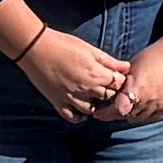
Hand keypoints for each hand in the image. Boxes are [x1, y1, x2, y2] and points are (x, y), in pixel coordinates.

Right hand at [15, 22, 135, 117]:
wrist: (35, 48)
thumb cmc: (63, 44)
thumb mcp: (90, 50)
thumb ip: (110, 61)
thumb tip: (127, 67)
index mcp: (96, 75)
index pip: (118, 85)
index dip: (119, 81)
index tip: (116, 77)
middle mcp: (86, 90)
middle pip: (108, 99)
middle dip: (110, 94)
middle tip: (106, 87)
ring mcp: (71, 99)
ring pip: (92, 111)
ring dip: (95, 105)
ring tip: (93, 96)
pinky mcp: (58, 103)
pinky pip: (73, 118)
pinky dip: (79, 116)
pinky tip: (80, 106)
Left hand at [115, 31, 162, 126]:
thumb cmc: (154, 55)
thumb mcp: (133, 66)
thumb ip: (123, 83)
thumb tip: (109, 93)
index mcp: (137, 87)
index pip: (116, 110)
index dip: (106, 113)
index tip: (98, 112)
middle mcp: (148, 99)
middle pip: (126, 116)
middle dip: (116, 113)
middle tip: (109, 108)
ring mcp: (160, 104)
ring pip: (138, 118)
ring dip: (130, 114)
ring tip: (126, 105)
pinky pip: (151, 117)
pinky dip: (143, 114)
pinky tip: (140, 105)